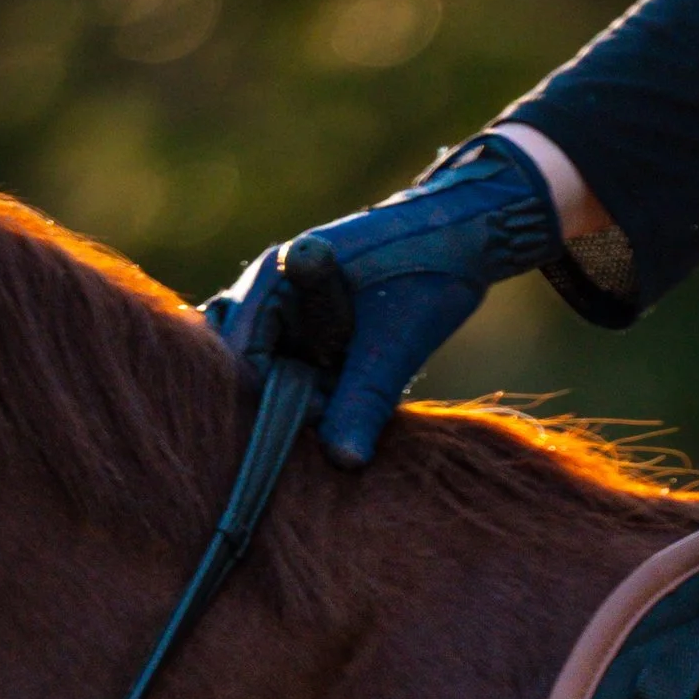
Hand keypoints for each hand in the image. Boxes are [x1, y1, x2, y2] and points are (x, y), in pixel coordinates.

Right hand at [204, 136, 563, 470]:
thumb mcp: (394, 347)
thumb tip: (343, 462)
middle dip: (273, 398)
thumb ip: (363, 403)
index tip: (323, 416)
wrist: (460, 236)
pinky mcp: (306, 322)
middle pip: (239, 361)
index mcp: (274, 280)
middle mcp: (266, 290)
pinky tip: (341, 396)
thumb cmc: (427, 275)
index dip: (275, 399)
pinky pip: (286, 363)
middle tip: (325, 412)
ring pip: (260, 365)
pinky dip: (306, 387)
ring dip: (291, 395)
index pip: (240, 357)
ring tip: (335, 401)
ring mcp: (283, 305)